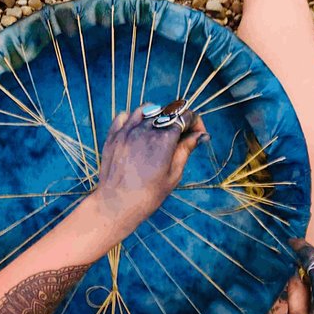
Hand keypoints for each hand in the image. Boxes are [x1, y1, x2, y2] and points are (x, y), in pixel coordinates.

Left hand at [89, 104, 206, 240]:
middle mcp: (145, 130)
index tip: (197, 134)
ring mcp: (126, 131)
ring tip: (159, 132)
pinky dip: (134, 118)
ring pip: (147, 109)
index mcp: (164, 139)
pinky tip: (139, 131)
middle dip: (178, 120)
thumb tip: (200, 135)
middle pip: (167, 112)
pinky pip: (125, 116)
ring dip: (157, 116)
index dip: (195, 122)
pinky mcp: (113, 135)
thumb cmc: (148, 195)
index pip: (184, 117)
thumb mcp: (173, 174)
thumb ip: (186, 149)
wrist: (116, 204)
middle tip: (180, 137)